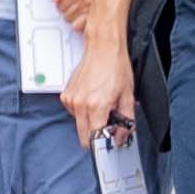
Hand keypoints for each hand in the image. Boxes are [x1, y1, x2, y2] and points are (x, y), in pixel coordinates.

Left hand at [40, 0, 96, 29]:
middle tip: (69, 6)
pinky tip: (82, 17)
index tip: (62, 2)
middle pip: (66, 13)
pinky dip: (81, 24)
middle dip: (65, 11)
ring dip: (72, 17)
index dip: (59, 4)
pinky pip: (84, 26)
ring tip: (76, 11)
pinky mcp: (99, 15)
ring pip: (74, 21)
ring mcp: (93, 8)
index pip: (61, 4)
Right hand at [61, 26, 130, 147]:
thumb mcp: (128, 97)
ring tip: (101, 106)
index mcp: (96, 106)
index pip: (95, 139)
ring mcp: (71, 100)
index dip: (104, 144)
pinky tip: (92, 99)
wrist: (103, 49)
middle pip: (84, 136)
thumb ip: (126, 121)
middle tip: (109, 125)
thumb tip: (121, 137)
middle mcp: (80, 104)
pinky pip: (74, 113)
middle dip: (97, 135)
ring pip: (79, 125)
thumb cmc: (116, 68)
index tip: (110, 144)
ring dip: (90, 122)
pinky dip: (84, 111)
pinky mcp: (66, 96)